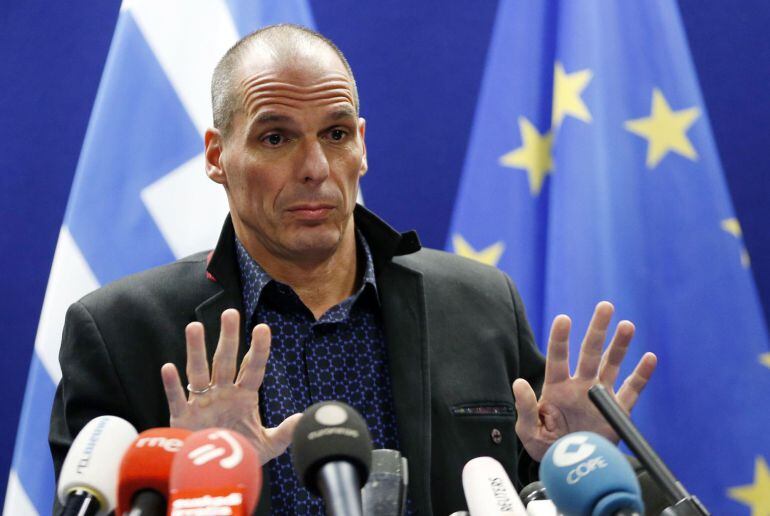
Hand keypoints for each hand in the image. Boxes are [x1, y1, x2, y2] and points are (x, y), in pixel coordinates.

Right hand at [161, 309, 300, 463]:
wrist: (217, 475)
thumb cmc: (241, 455)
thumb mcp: (268, 445)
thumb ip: (286, 432)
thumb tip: (304, 418)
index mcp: (244, 396)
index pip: (253, 368)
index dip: (258, 350)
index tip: (263, 328)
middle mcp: (223, 393)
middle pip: (225, 361)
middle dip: (228, 338)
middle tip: (230, 313)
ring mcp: (202, 403)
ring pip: (198, 372)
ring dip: (196, 350)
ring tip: (195, 326)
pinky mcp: (182, 418)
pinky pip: (176, 399)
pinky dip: (172, 385)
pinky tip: (169, 367)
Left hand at [512, 301, 656, 460]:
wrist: (571, 469)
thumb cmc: (545, 447)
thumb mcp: (528, 431)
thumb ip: (525, 408)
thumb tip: (519, 383)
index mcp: (557, 387)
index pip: (558, 358)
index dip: (560, 338)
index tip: (564, 319)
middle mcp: (580, 386)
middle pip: (590, 352)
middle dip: (597, 329)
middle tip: (605, 306)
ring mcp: (600, 397)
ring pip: (612, 366)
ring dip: (620, 346)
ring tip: (627, 325)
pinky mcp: (617, 412)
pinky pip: (632, 391)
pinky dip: (642, 376)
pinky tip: (649, 358)